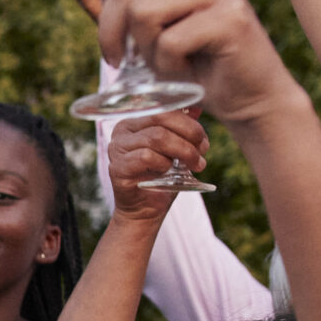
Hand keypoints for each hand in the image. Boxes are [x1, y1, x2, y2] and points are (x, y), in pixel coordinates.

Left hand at [94, 0, 301, 125]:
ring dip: (145, 51)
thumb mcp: (151, 21)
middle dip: (113, 32)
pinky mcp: (230, 16)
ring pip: (142, 12)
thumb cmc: (194, 59)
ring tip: (167, 62)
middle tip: (125, 59)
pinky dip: (168, 68)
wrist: (247, 95)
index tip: (112, 17)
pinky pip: (169, 42)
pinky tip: (187, 72)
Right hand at [108, 111, 210, 228]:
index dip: (189, 123)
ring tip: (194, 165)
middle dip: (189, 135)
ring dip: (182, 151)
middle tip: (202, 152)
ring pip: (156, 137)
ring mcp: (117, 148)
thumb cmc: (161, 179)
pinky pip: (146, 156)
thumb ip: (182, 128)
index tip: (203, 142)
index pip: (164, 109)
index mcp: (135, 121)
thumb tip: (195, 109)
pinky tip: (168, 172)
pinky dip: (163, 163)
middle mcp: (122, 130)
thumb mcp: (176, 150)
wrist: (145, 211)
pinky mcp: (117, 167)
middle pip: (161, 119)